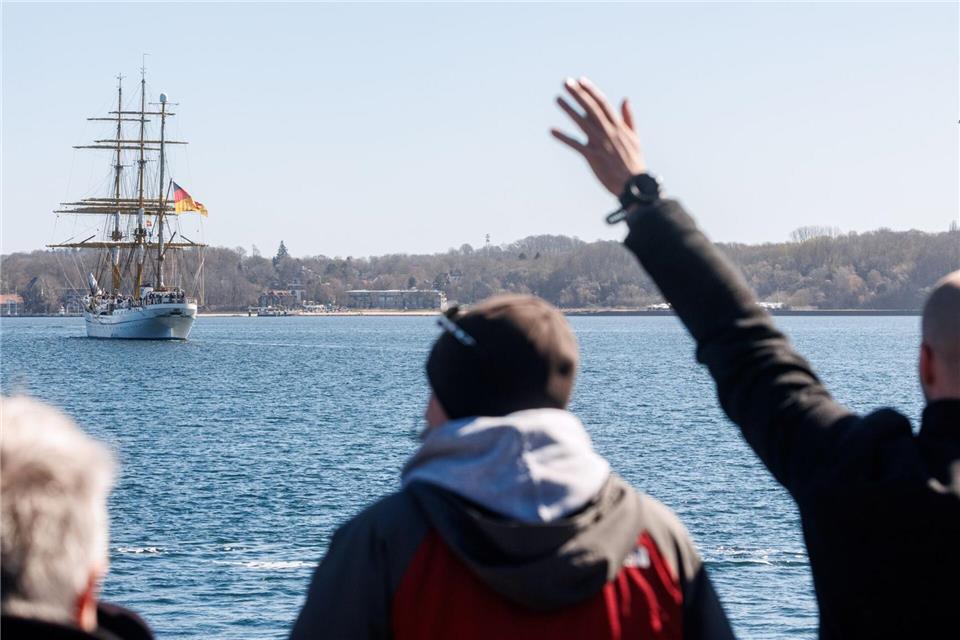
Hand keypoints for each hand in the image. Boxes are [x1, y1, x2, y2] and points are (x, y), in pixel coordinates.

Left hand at [551, 77, 645, 196]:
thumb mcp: (634, 137)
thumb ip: (628, 118)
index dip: (591, 91)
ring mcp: (601, 143)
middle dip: (578, 94)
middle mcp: (609, 132)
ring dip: (569, 110)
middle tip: (566, 82)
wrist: (635, 184)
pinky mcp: (593, 156)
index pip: (602, 103)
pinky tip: (552, 131)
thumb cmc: (634, 163)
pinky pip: (576, 145)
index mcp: (618, 126)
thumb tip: (625, 99)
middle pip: (591, 108)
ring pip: (583, 122)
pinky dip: (564, 137)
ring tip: (557, 99)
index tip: (580, 80)